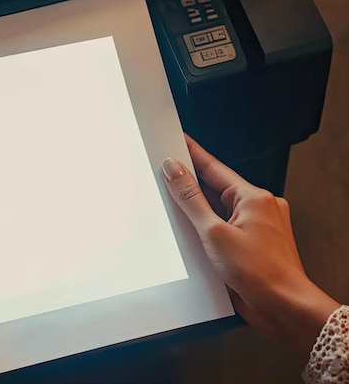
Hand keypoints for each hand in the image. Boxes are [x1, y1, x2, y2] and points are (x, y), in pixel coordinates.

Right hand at [162, 135, 338, 359]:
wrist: (284, 308)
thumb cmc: (261, 272)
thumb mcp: (214, 232)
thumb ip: (191, 200)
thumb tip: (175, 171)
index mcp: (254, 197)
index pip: (214, 167)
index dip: (191, 153)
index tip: (176, 141)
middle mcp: (258, 208)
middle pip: (214, 188)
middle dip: (190, 185)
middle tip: (166, 176)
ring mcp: (256, 227)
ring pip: (218, 210)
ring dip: (198, 212)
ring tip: (176, 211)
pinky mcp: (251, 246)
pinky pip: (223, 228)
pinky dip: (206, 230)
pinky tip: (193, 237)